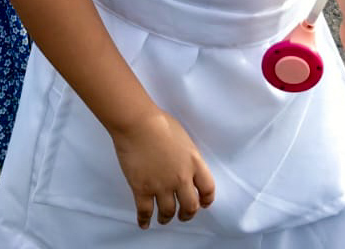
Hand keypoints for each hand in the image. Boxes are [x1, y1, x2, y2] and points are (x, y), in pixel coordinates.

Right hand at [110, 109, 216, 227]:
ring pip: (168, 211)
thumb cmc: (158, 122)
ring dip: (167, 218)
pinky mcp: (142, 188)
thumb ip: (188, 156)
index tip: (203, 203)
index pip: (208, 188)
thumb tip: (185, 165)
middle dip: (188, 214)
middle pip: (190, 206)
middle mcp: (181, 178)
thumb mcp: (184, 139)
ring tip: (164, 218)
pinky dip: (144, 220)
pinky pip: (145, 210)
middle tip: (183, 215)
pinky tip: (144, 223)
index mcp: (194, 163)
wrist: (137, 122)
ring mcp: (161, 185)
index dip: (206, 199)